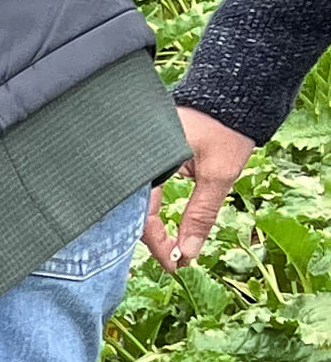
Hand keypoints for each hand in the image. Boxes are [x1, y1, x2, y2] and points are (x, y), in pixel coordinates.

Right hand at [144, 107, 253, 269]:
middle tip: (173, 260)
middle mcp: (131, 162)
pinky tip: (161, 223)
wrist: (230, 94)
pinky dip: (148, 209)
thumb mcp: (219, 174)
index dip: (158, 245)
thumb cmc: (225, 129)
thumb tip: (189, 253)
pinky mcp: (142, 157)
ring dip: (150, 226)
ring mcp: (134, 158)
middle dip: (150, 240)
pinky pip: (139, 189)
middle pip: (131, 212)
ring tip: (169, 247)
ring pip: (134, 203)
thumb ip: (201, 214)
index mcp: (144, 165)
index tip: (176, 266)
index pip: (142, 217)